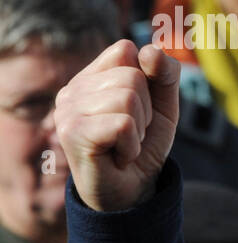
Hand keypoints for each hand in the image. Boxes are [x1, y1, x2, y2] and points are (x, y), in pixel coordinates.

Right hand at [53, 41, 178, 211]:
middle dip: (146, 110)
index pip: (125, 50)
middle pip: (131, 76)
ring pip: (127, 98)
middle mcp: (72, 89)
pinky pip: (122, 124)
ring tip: (124, 144)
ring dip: (139, 129)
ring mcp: (67, 110)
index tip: (141, 107)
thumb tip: (151, 51)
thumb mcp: (164, 105)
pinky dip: (132, 144)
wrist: (132, 191)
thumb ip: (165, 74)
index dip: (147, 78)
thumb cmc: (143, 145)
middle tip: (131, 133)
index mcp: (92, 77)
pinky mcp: (72, 133)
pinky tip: (119, 156)